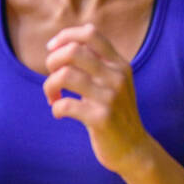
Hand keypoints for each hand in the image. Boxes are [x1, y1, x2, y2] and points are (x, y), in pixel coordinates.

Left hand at [43, 23, 152, 176]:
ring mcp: (110, 97)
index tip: (52, 49)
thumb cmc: (115, 113)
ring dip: (49, 86)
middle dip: (52, 61)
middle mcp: (117, 76)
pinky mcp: (101, 118)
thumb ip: (97, 62)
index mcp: (119, 64)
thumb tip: (67, 40)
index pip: (90, 34)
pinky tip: (58, 113)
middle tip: (51, 77)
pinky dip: (55, 108)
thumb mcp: (114, 82)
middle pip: (74, 51)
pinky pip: (65, 105)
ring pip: (65, 76)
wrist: (134, 149)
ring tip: (52, 97)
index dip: (65, 36)